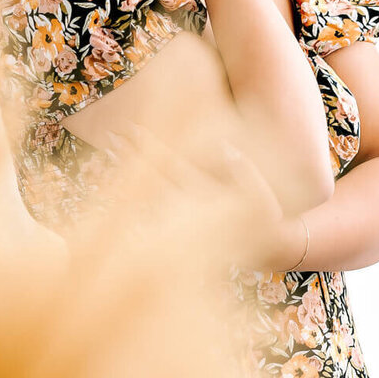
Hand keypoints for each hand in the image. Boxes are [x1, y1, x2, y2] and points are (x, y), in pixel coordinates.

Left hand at [103, 122, 297, 271]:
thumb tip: (225, 148)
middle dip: (133, 155)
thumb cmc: (266, 218)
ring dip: (133, 166)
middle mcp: (186, 204)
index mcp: (202, 195)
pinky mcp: (188, 215)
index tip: (132, 129)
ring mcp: (185, 210)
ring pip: (151, 185)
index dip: (151, 148)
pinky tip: (131, 168)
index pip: (170, 166)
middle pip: (152, 175)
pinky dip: (143, 180)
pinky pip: (160, 192)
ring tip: (114, 147)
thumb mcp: (260, 195)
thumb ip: (244, 170)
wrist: (265, 248)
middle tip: (112, 135)